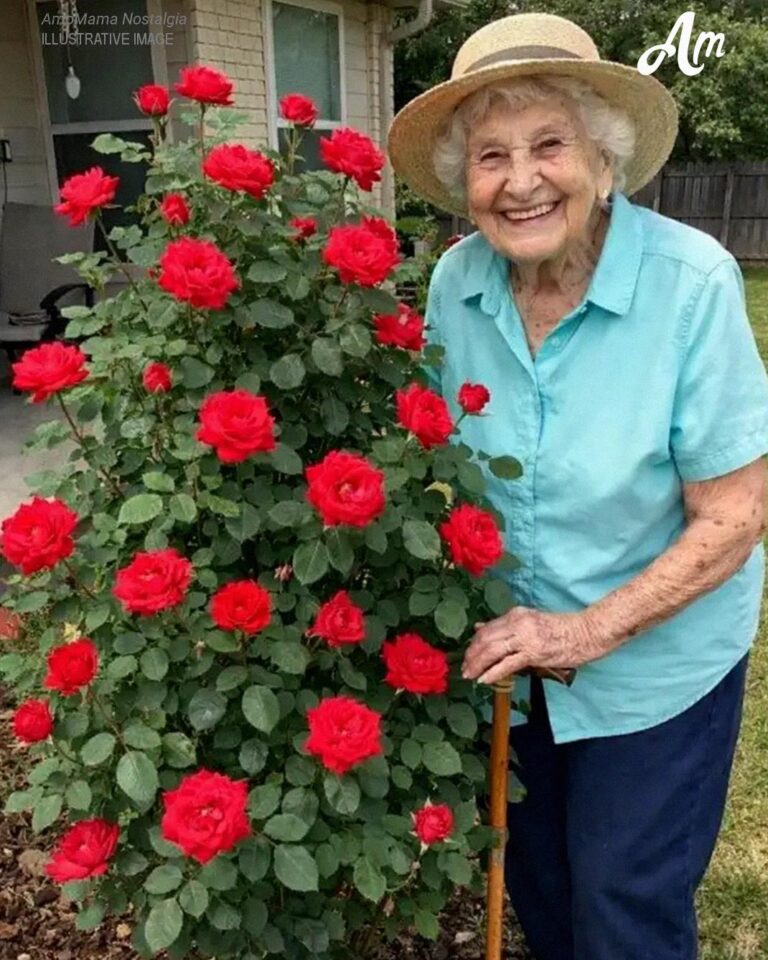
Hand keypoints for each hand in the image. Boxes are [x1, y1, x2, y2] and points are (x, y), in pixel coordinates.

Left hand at [461, 606, 597, 685]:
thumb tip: (479, 627)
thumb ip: (506, 626)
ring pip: (492, 650)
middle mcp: (517, 622)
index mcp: (516, 614)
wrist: (587, 631)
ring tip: (469, 675)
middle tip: (464, 668)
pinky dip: (493, 672)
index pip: (486, 628)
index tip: (467, 654)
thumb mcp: (530, 621)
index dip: (473, 643)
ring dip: (477, 664)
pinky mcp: (534, 652)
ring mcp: (525, 637)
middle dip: (471, 655)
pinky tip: (484, 679)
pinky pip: (507, 663)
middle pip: (485, 639)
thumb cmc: (561, 628)